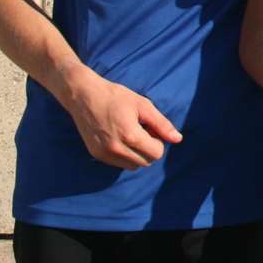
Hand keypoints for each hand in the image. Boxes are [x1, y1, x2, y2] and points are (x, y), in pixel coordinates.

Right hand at [61, 66, 182, 169]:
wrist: (83, 96)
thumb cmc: (116, 96)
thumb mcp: (143, 105)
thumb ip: (161, 124)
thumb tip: (178, 139)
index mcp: (130, 136)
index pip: (156, 153)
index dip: (158, 141)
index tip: (150, 128)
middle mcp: (115, 149)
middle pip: (145, 162)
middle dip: (149, 149)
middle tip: (141, 130)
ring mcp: (104, 154)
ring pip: (132, 166)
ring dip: (137, 154)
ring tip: (130, 134)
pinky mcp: (95, 155)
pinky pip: (118, 163)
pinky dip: (124, 155)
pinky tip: (119, 138)